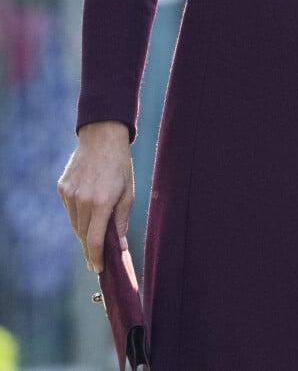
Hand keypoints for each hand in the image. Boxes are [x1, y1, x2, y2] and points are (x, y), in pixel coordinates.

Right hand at [57, 121, 133, 272]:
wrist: (102, 136)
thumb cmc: (120, 164)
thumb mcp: (128, 192)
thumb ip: (121, 221)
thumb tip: (121, 247)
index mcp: (100, 203)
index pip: (94, 241)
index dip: (96, 258)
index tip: (98, 269)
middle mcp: (82, 200)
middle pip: (82, 235)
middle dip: (90, 250)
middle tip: (96, 260)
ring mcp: (69, 194)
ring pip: (74, 224)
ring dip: (83, 233)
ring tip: (93, 238)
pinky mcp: (62, 187)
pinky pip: (70, 209)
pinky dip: (78, 215)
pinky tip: (87, 211)